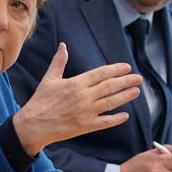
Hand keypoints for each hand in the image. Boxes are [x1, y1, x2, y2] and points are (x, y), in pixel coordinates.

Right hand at [14, 43, 142, 154]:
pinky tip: (125, 115)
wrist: (33, 124)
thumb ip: (59, 62)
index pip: (101, 73)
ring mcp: (86, 112)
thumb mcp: (49, 79)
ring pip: (111, 102)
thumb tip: (63, 46)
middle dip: (126, 81)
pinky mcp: (85, 126)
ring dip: (125, 96)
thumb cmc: (40, 101)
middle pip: (110, 86)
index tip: (127, 67)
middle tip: (138, 78)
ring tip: (136, 92)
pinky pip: (105, 122)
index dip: (116, 69)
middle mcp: (84, 96)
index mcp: (76, 83)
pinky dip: (116, 119)